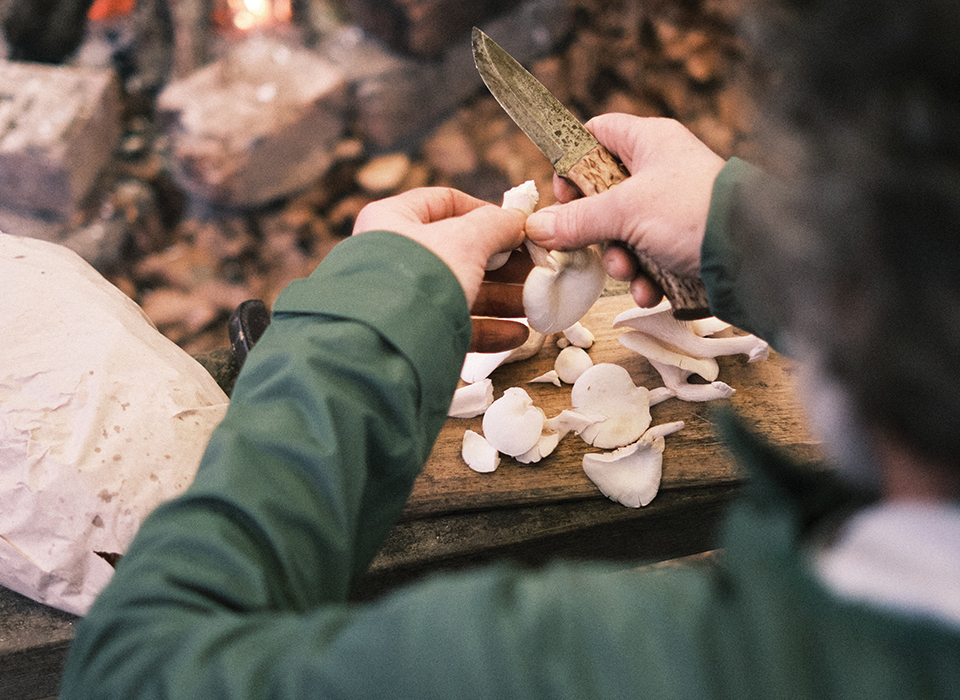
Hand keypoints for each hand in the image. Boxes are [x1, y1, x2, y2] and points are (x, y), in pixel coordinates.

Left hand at [353, 187, 529, 351]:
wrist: (387, 344)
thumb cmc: (418, 277)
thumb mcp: (466, 240)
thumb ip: (496, 225)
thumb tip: (517, 220)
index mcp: (394, 220)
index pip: (444, 202)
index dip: (484, 212)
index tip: (516, 227)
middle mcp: (394, 256)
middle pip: (460, 251)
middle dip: (502, 263)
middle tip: (534, 268)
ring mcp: (403, 296)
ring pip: (462, 289)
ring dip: (502, 297)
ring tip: (533, 303)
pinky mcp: (414, 332)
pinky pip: (455, 324)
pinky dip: (488, 328)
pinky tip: (518, 333)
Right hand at [525, 115, 724, 307]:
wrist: (752, 253)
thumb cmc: (693, 211)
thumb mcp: (626, 212)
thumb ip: (578, 220)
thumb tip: (535, 227)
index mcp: (648, 142)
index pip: (595, 135)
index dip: (572, 163)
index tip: (563, 196)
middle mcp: (660, 170)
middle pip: (603, 194)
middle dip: (596, 230)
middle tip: (594, 244)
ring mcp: (671, 207)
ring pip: (623, 232)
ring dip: (619, 259)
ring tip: (631, 272)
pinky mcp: (682, 241)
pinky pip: (647, 257)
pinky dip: (644, 277)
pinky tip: (649, 289)